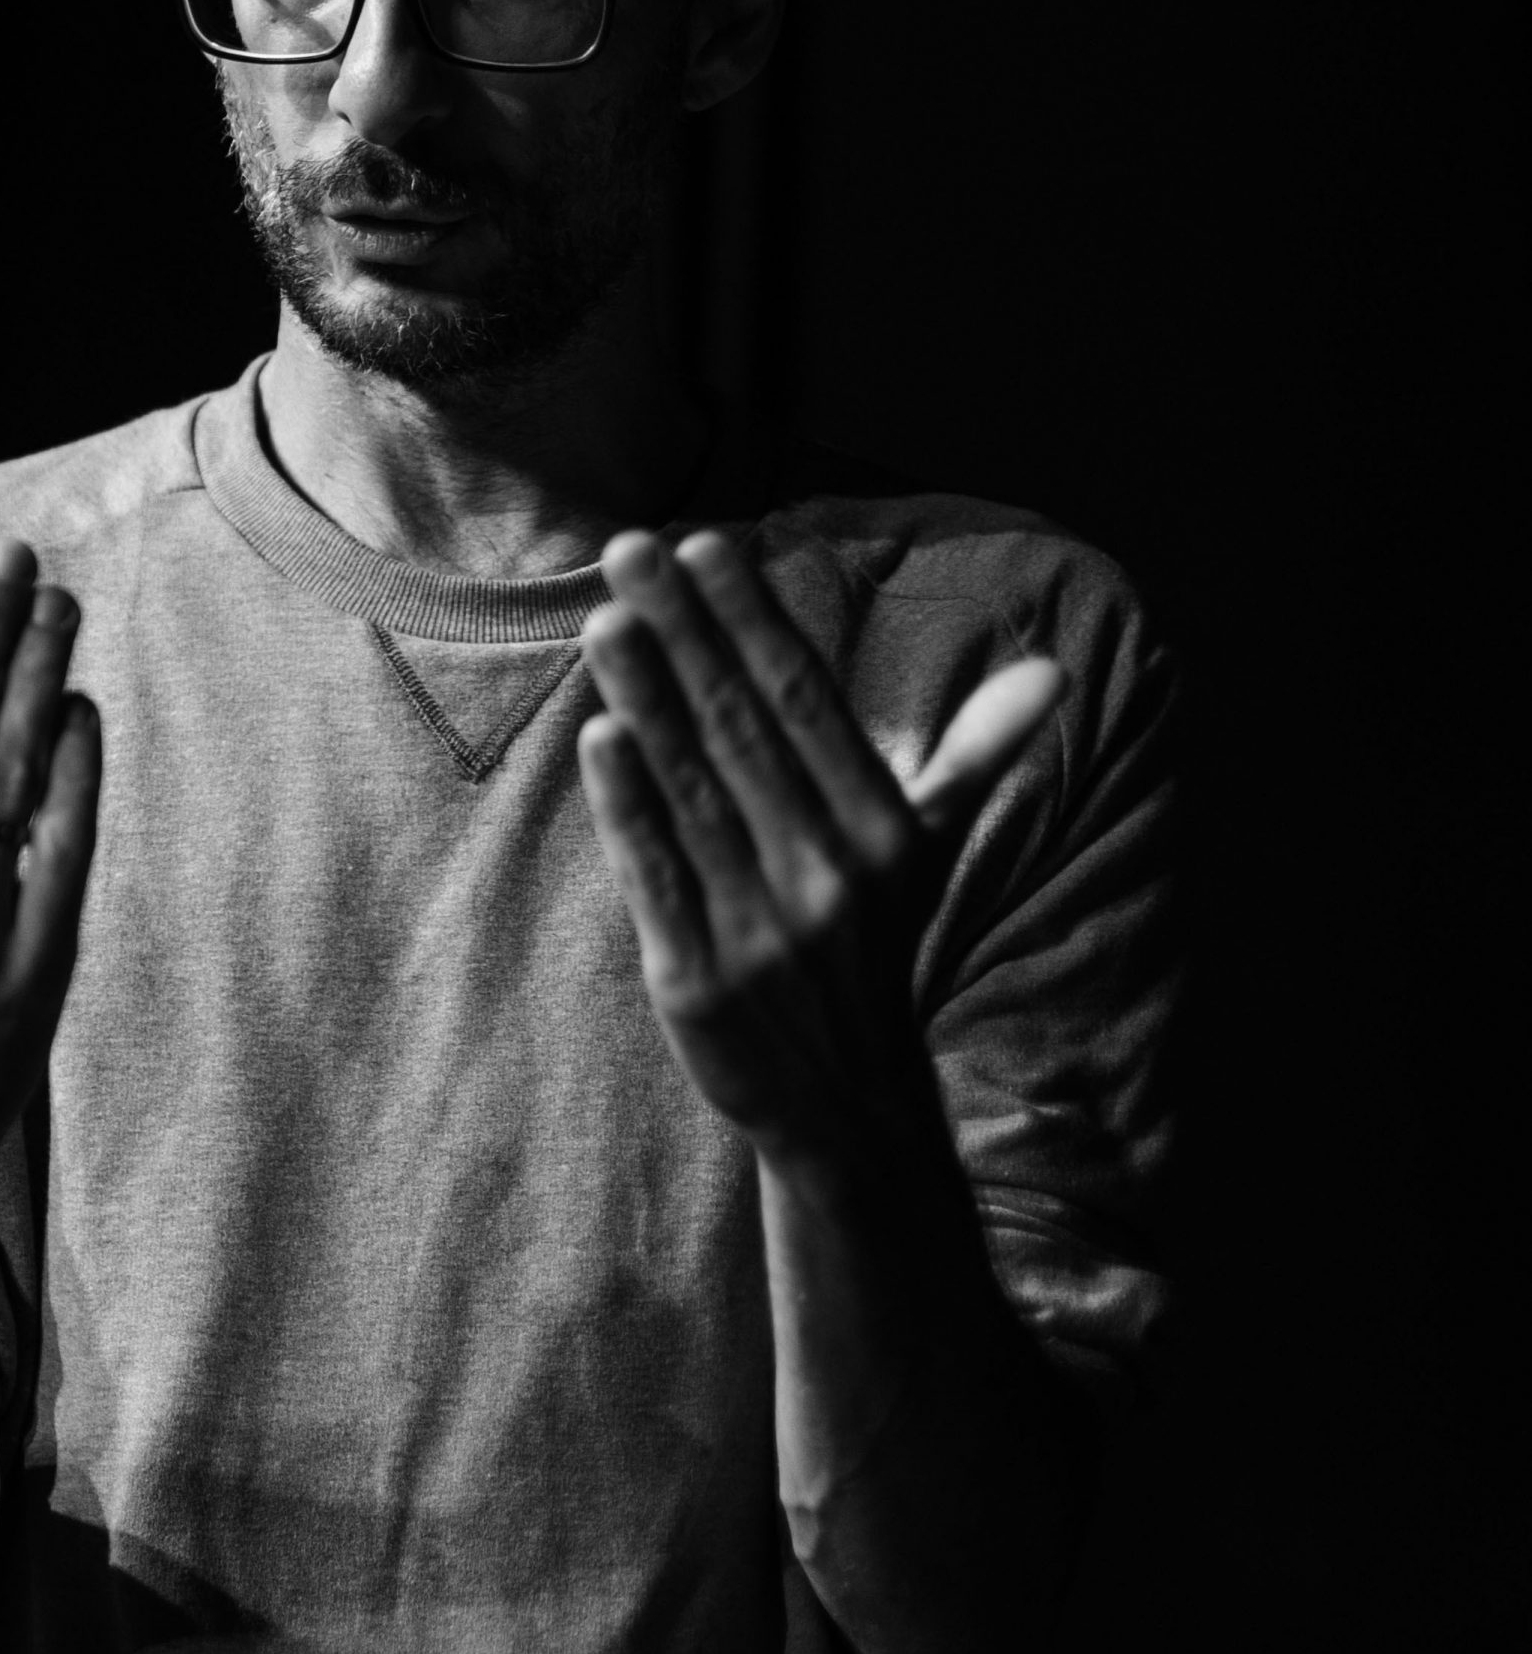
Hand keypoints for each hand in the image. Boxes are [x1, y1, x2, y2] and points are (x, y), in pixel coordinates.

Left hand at [578, 529, 1061, 1160]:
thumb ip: (975, 754)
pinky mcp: (697, 980)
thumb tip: (1055, 672)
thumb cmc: (874, 949)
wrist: (847, 1108)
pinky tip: (599, 734)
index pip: (809, 703)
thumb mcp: (930, 853)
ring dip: (646, 700)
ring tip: (605, 620)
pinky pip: (657, 875)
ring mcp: (761, 930)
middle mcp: (829, 876)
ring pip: (694, 793)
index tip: (710, 545)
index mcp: (885, 834)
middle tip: (630, 548)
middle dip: (686, 634)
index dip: (756, 622)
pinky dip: (628, 806)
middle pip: (745, 731)